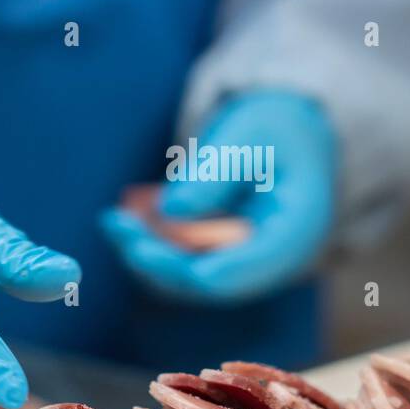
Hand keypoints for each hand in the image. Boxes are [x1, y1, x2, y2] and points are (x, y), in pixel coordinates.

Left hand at [101, 90, 336, 304]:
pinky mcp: (218, 256)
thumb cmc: (273, 128)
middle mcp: (271, 259)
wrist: (284, 134)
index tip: (144, 250)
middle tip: (117, 225)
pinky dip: (148, 244)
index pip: (244, 270)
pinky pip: (178, 262)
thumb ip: (218, 169)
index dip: (192, 269)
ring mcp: (244, 262)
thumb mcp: (251, 132)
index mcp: (296, 232)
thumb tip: (170, 209)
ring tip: (113, 221)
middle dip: (157, 258)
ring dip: (146, 253)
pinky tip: (117, 221)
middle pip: (208, 280)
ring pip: (186, 276)